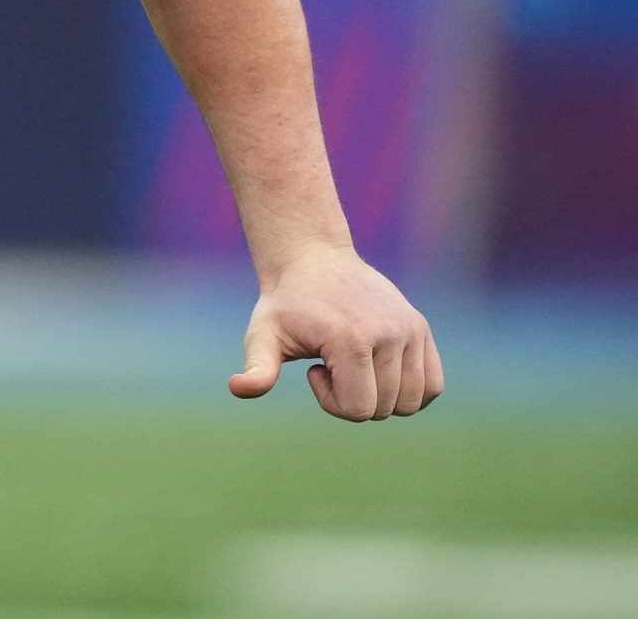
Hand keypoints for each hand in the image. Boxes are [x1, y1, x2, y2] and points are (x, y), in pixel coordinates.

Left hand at [228, 244, 443, 419]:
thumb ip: (257, 369)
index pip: (359, 410)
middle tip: (331, 363)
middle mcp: (388, 334)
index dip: (332, 402)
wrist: (313, 260)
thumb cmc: (285, 305)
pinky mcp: (420, 328)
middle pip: (384, 409)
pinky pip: (433, 386)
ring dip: (380, 395)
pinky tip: (379, 372)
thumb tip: (237, 389)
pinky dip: (411, 393)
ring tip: (353, 362)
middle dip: (352, 398)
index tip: (314, 370)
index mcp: (351, 340)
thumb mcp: (263, 336)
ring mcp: (410, 330)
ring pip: (411, 402)